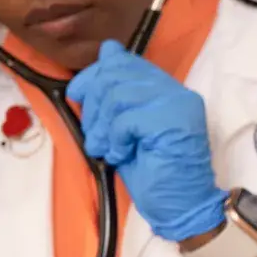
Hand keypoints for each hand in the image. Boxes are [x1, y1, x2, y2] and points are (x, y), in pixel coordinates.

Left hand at [67, 39, 225, 242]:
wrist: (179, 206)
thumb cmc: (150, 170)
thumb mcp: (123, 125)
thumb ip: (115, 92)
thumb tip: (107, 50)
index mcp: (164, 88)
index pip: (123, 61)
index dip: (94, 75)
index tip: (77, 95)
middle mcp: (175, 91)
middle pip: (116, 74)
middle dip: (93, 104)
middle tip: (94, 133)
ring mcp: (177, 105)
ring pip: (118, 95)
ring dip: (101, 126)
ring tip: (103, 147)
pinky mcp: (173, 123)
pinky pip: (127, 120)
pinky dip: (115, 139)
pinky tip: (119, 154)